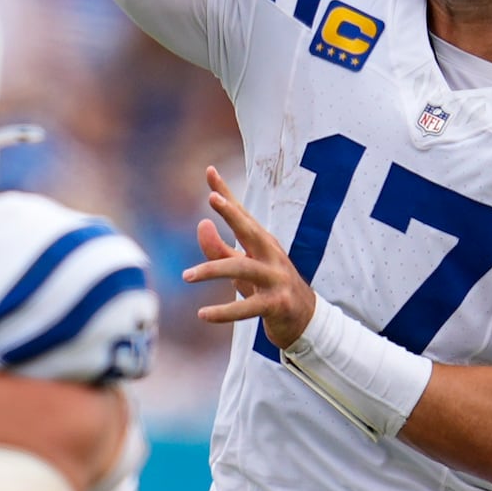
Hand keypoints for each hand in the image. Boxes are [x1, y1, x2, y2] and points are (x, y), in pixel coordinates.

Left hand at [183, 166, 316, 348]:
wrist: (304, 319)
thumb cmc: (268, 288)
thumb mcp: (242, 267)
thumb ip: (219, 249)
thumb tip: (201, 223)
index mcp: (262, 242)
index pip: (241, 214)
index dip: (226, 192)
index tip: (210, 171)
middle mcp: (270, 255)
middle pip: (250, 230)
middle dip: (232, 213)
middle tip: (213, 198)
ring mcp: (276, 278)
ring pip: (243, 269)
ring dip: (213, 270)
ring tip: (187, 276)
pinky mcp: (276, 304)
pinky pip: (247, 308)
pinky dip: (224, 312)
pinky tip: (202, 314)